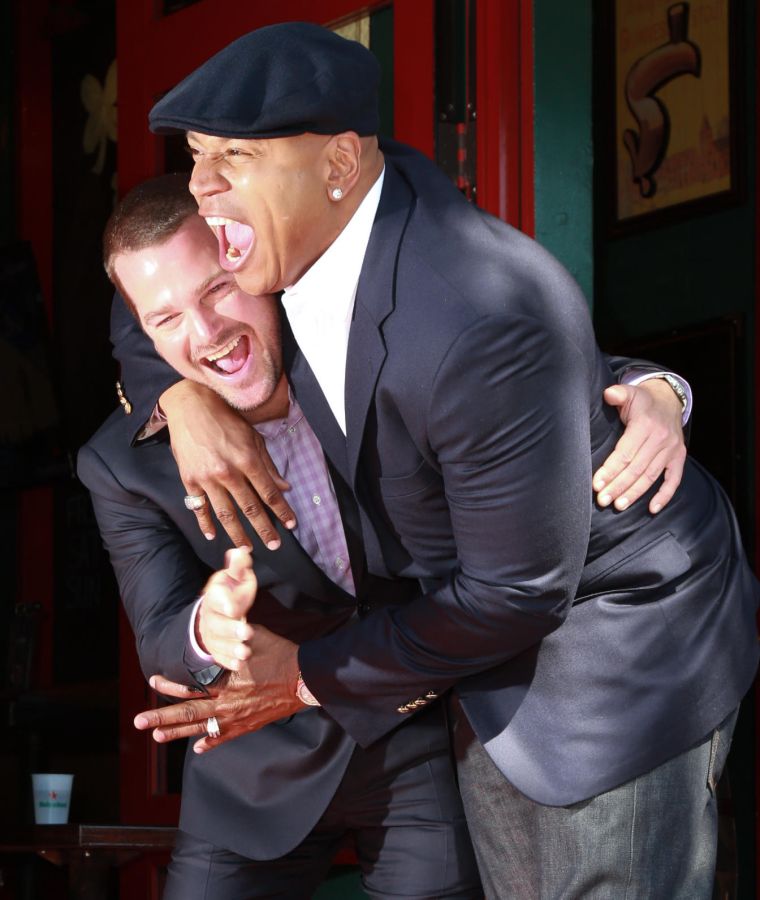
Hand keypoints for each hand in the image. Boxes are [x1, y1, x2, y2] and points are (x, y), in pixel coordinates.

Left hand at [133, 627, 302, 753]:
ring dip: (177, 733)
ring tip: (157, 736)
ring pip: (202, 728)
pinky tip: (198, 749)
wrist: (305, 679)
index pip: (191, 687)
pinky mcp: (248, 725)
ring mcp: (237, 718)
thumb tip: (223, 618)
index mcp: (226, 682)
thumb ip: (235, 634)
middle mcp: (227, 704)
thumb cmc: (281, 655)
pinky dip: (210, 743)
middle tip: (138, 721)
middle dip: (161, 718)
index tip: (153, 680)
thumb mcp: (255, 637)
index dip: (170, 685)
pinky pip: (225, 737)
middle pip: (188, 714)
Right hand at [160, 380, 295, 547]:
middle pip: (250, 508)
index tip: (291, 525)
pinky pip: (199, 507)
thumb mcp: (253, 437)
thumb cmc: (226, 420)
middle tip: (274, 545)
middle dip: (264, 529)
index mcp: (248, 460)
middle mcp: (228, 473)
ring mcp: (207, 478)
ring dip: (238, 533)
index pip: (269, 493)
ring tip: (247, 548)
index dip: (282, 511)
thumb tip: (285, 487)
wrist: (191, 406)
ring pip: (226, 513)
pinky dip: (205, 523)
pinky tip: (212, 535)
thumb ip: (268, 465)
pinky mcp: (189, 480)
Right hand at [197, 547, 255, 670]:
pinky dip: (228, 661)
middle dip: (231, 630)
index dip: (225, 604)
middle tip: (246, 632)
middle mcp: (210, 617)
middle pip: (217, 625)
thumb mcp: (235, 576)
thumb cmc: (230, 591)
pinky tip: (240, 664)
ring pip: (218, 644)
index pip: (216, 599)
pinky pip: (220, 657)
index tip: (235, 609)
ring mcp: (212, 634)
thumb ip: (239, 566)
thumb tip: (241, 552)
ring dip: (232, 649)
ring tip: (246, 652)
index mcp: (214, 596)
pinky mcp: (217, 648)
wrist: (216, 611)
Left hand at [593, 378, 685, 513]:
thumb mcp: (630, 393)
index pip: (625, 453)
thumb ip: (618, 393)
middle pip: (636, 468)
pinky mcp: (679, 457)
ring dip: (634, 493)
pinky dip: (664, 495)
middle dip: (618, 486)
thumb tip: (609, 395)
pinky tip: (652, 509)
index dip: (610, 470)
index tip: (596, 484)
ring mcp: (672, 450)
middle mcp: (660, 439)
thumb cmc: (642, 401)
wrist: (669, 400)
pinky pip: (674, 479)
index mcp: (645, 425)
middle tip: (602, 500)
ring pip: (650, 476)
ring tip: (618, 505)